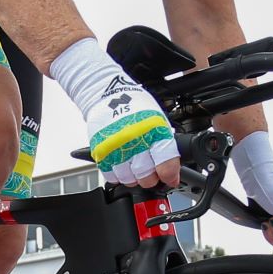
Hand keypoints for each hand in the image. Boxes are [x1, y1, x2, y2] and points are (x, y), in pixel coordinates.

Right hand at [51, 38, 179, 188]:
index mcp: (154, 130)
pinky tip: (121, 164)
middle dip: (151, 177)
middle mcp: (135, 140)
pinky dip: (118, 175)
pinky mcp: (101, 152)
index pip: (166, 163)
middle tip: (150, 170)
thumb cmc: (134, 105)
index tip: (170, 178)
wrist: (107, 94)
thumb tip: (171, 167)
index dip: (170, 175)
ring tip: (134, 166)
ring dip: (134, 177)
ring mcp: (116, 148)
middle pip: (146, 177)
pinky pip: (111, 176)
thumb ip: (164, 143)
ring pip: (129, 179)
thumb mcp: (158, 119)